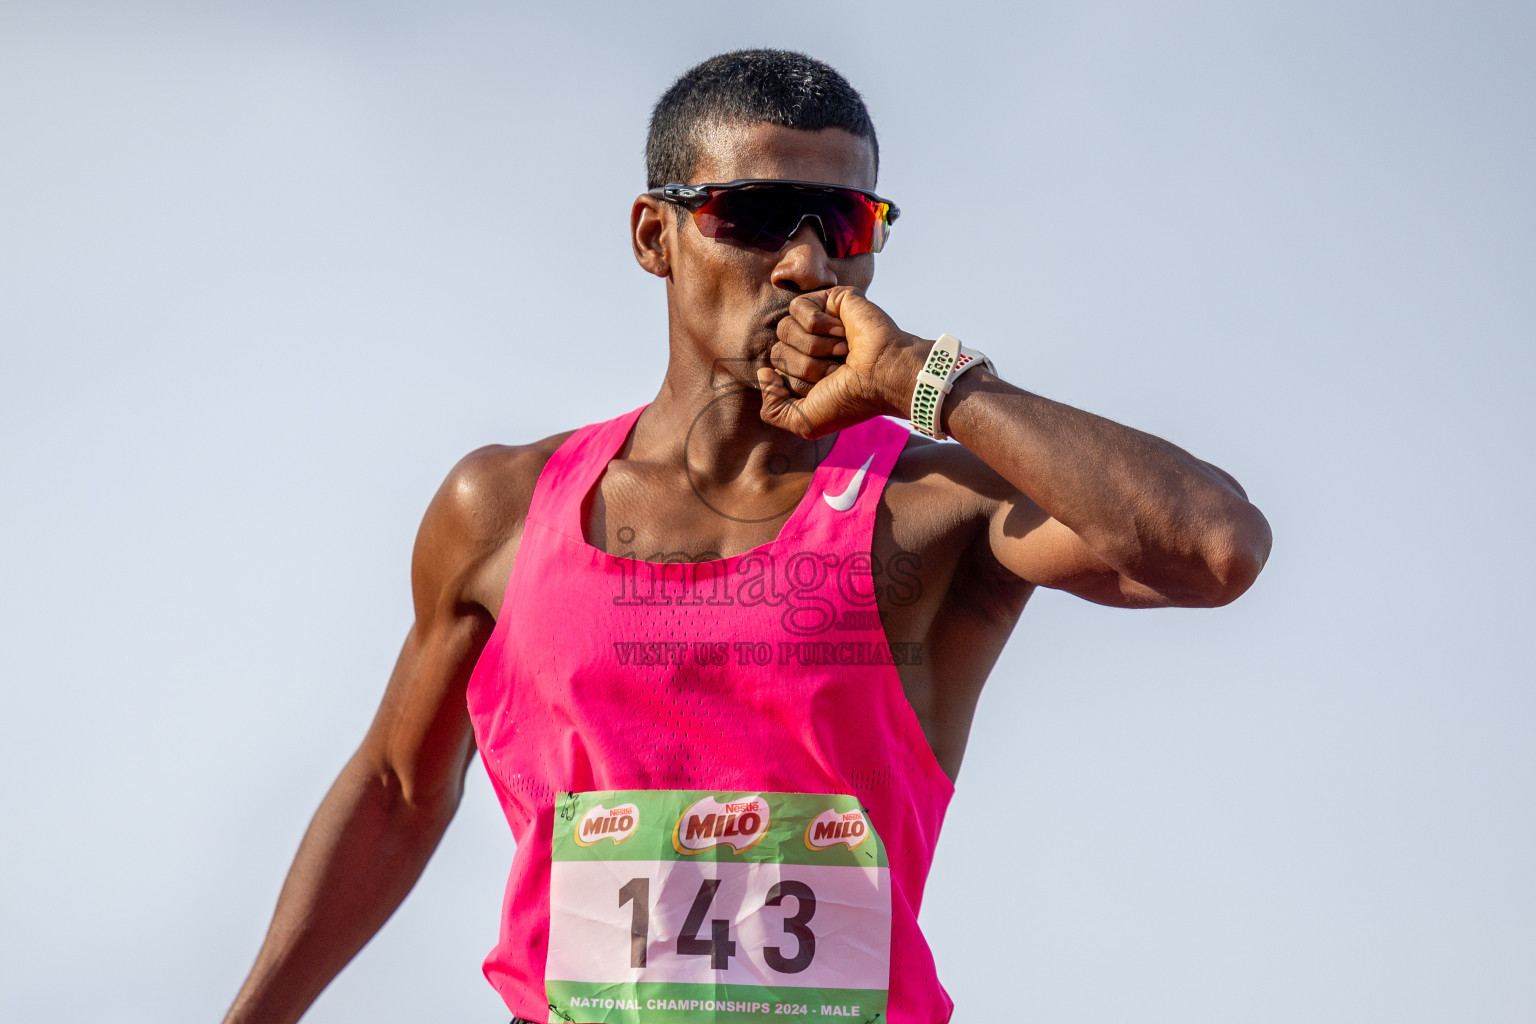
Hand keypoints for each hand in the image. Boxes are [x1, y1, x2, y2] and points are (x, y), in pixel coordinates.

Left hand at [756, 286, 926, 437]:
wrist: (883, 376)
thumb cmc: (850, 399)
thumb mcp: (805, 422)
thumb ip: (773, 410)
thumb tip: (764, 373)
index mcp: (803, 372)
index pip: (773, 371)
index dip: (795, 384)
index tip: (825, 388)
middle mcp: (809, 347)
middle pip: (776, 351)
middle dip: (806, 366)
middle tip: (837, 370)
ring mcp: (819, 322)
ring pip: (784, 329)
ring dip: (815, 347)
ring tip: (842, 352)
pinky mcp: (829, 299)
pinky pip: (798, 307)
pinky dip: (818, 324)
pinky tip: (842, 332)